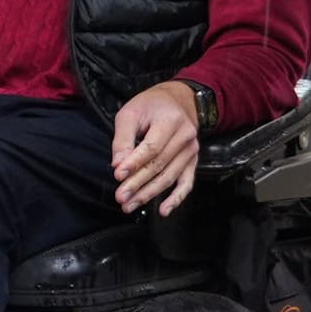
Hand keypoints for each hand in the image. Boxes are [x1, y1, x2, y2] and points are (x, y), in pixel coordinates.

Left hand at [109, 82, 203, 215]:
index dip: (134, 163)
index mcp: (170, 120)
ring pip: (170, 177)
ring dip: (149, 194)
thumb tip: (118, 165)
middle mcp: (185, 137)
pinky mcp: (193, 161)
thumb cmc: (151, 106)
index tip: (118, 175)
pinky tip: (164, 211)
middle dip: (138, 184)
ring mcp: (191, 151)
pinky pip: (187, 183)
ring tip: (130, 205)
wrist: (180, 100)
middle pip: (159, 165)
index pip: (152, 147)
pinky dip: (176, 198)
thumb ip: (123, 138)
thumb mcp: (130, 112)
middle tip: (120, 197)